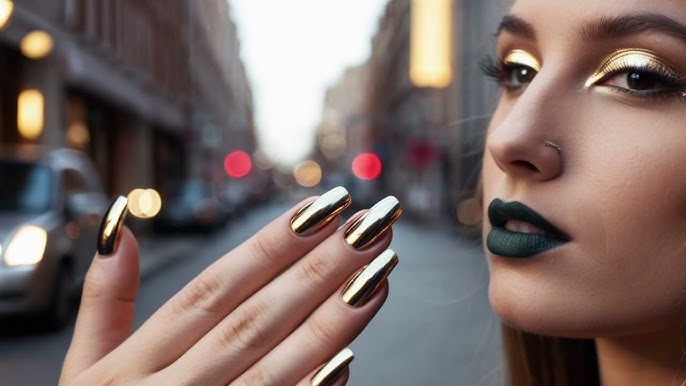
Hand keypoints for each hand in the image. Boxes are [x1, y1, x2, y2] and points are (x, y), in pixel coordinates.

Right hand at [59, 187, 401, 385]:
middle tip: (368, 226)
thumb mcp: (86, 368)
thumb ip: (103, 300)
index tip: (321, 209)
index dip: (270, 245)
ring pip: (277, 365)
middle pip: (256, 318)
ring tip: (380, 272)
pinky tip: (351, 354)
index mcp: (136, 363)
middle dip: (319, 268)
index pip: (214, 288)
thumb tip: (120, 228)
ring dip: (334, 317)